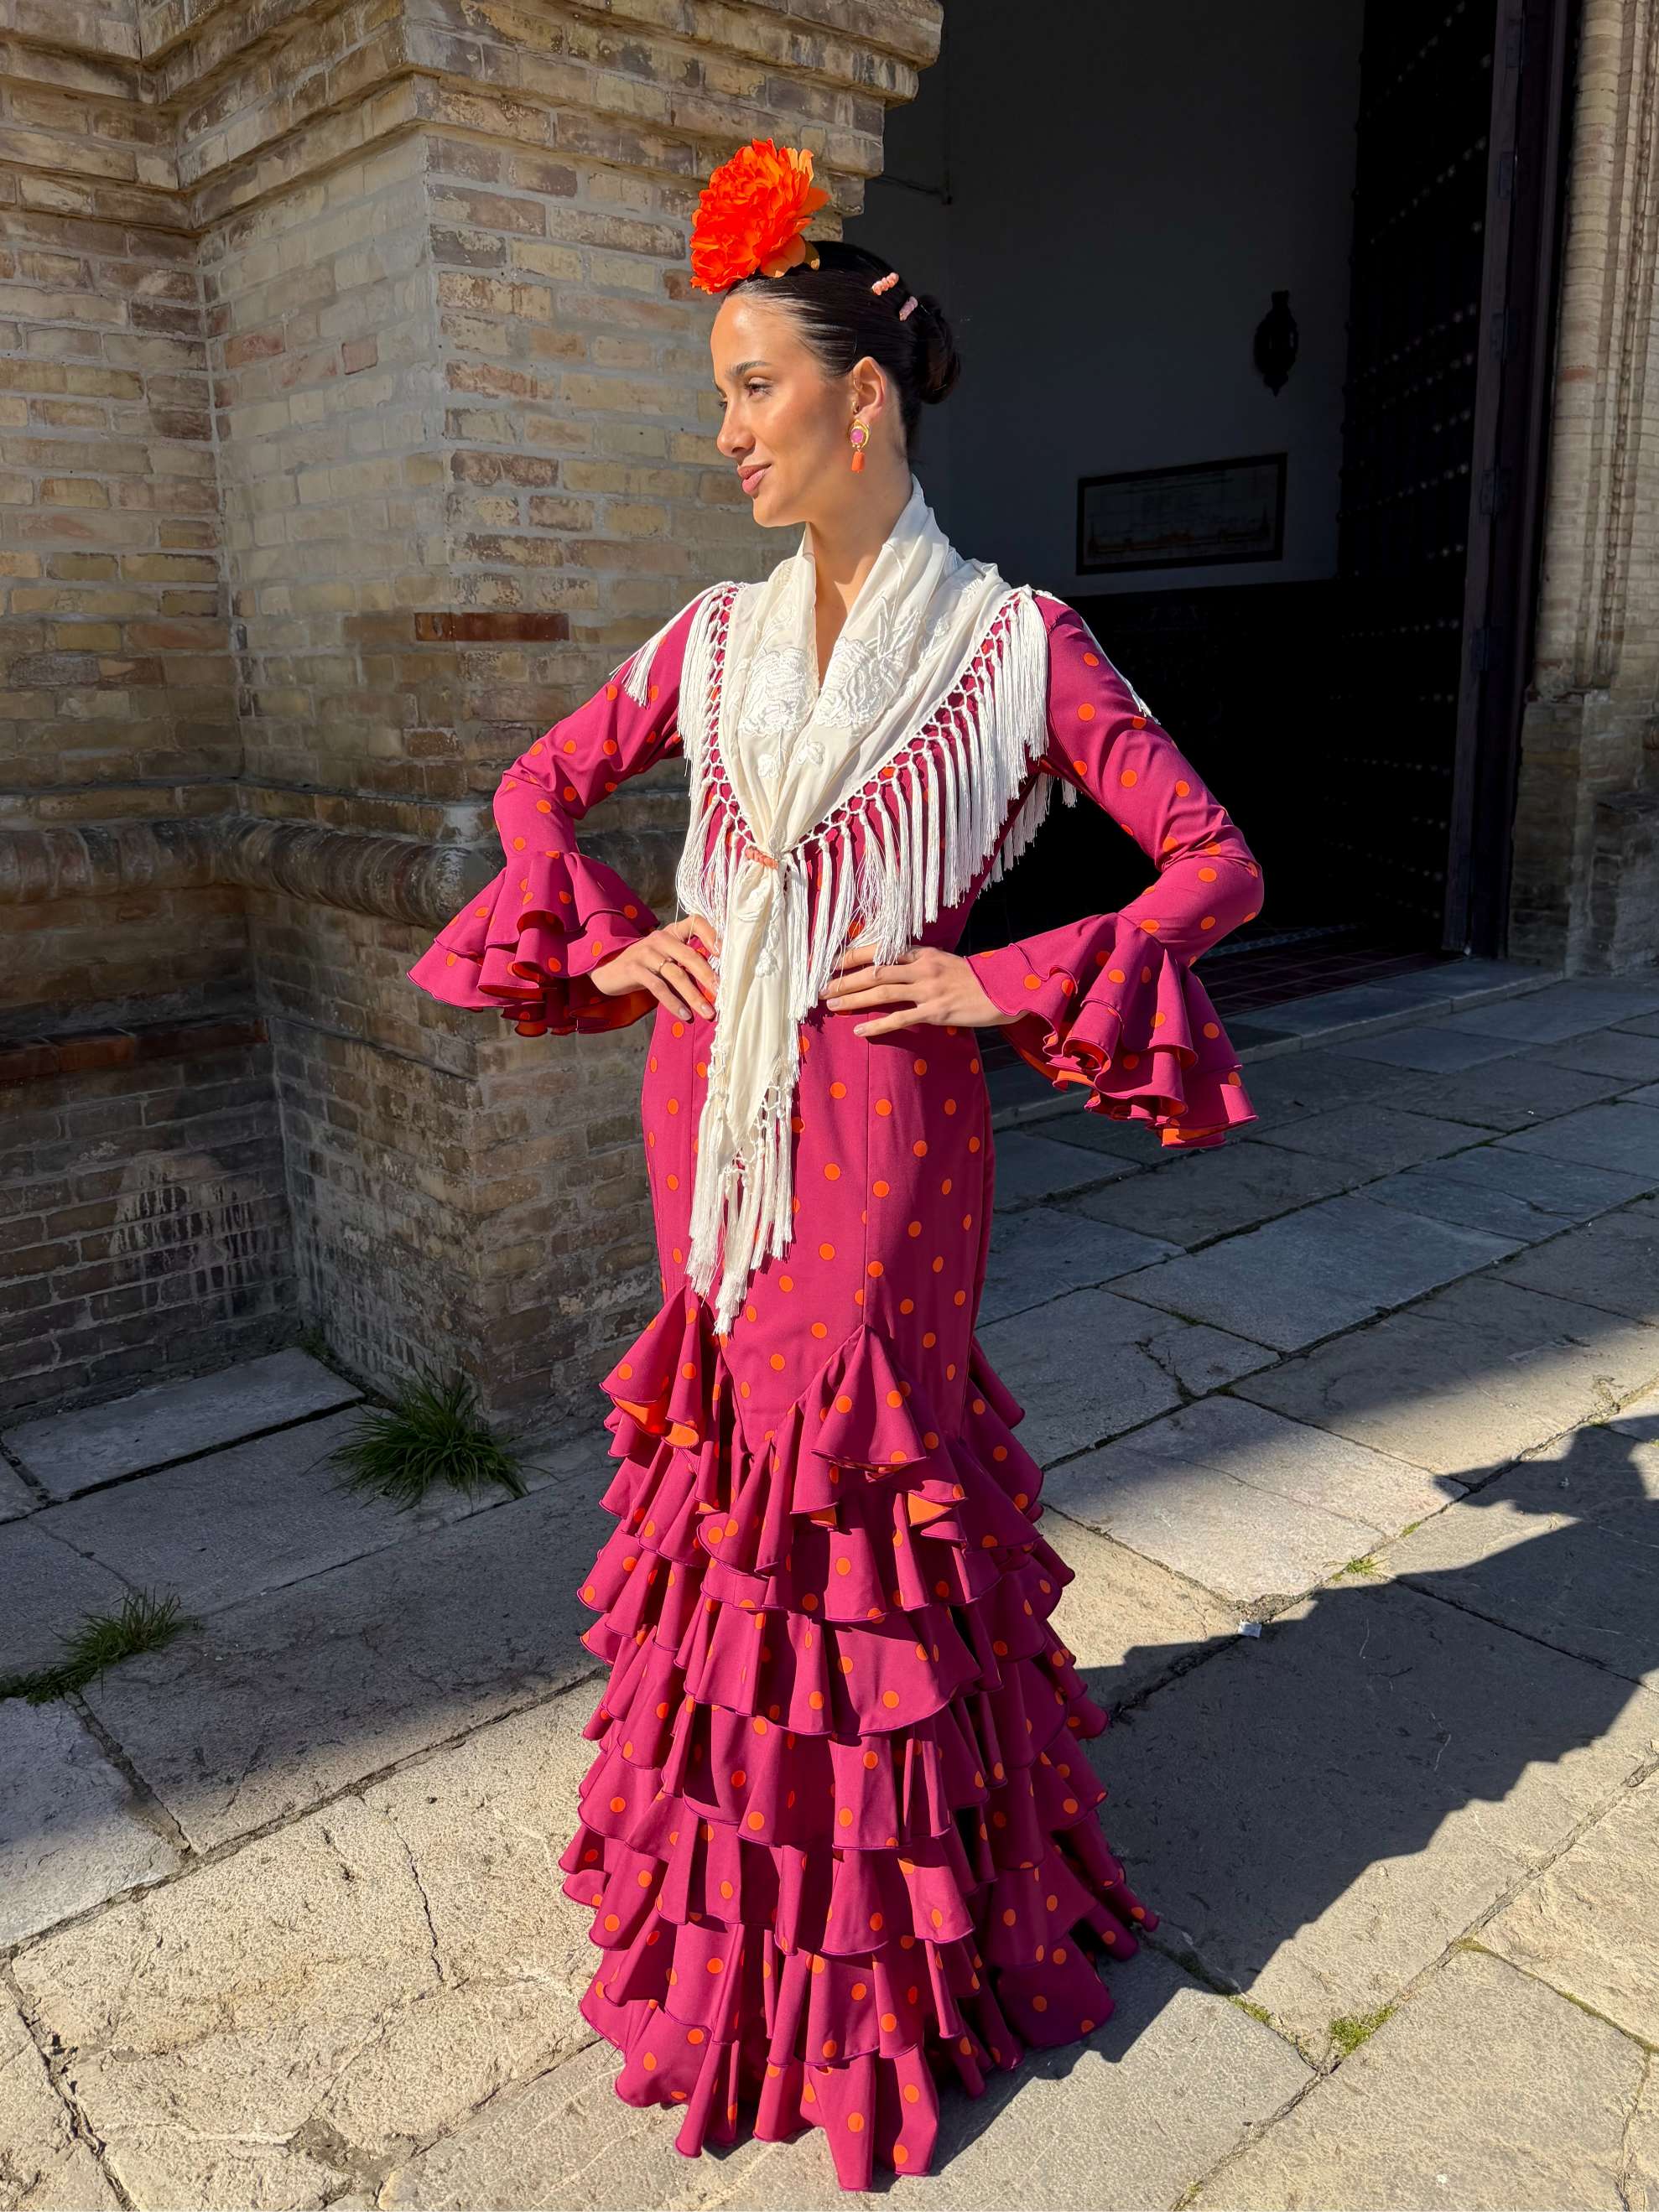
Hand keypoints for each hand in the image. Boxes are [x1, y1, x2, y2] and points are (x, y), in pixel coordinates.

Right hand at [592, 915, 721, 1020]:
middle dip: (708, 976)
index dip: (712, 934)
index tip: (725, 953)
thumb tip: (719, 980)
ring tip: (708, 1012)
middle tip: (722, 992)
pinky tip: (684, 1015)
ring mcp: (646, 953)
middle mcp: (660, 938)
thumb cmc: (647, 966)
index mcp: (672, 932)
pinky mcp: (634, 969)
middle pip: (689, 955)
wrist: (610, 972)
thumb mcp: (667, 956)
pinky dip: (673, 1002)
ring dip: (694, 995)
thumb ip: (687, 960)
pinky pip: (658, 987)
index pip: (696, 923)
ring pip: (676, 974)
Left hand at [822, 938, 1021, 1037]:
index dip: (852, 957)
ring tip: (832, 1005)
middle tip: (822, 989)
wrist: (1002, 989)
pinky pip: (899, 1019)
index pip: (879, 950)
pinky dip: (877, 1026)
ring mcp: (928, 990)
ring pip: (882, 992)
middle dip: (845, 981)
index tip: (831, 964)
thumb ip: (916, 963)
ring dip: (853, 999)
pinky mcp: (935, 1011)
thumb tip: (888, 966)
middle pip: (874, 972)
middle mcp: (921, 968)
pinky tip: (860, 1031)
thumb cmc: (972, 977)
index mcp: (921, 953)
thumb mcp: (943, 961)